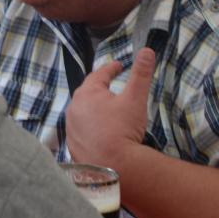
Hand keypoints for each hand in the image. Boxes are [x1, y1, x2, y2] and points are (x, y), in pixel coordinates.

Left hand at [65, 47, 155, 166]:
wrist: (114, 166)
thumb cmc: (124, 129)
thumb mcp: (135, 98)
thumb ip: (141, 73)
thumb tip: (147, 50)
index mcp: (87, 93)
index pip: (99, 74)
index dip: (111, 68)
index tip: (119, 65)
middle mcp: (74, 108)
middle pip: (87, 92)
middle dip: (99, 87)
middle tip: (110, 84)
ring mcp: (71, 128)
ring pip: (82, 112)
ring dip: (92, 108)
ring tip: (105, 108)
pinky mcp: (73, 145)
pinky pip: (81, 130)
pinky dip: (90, 127)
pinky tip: (98, 131)